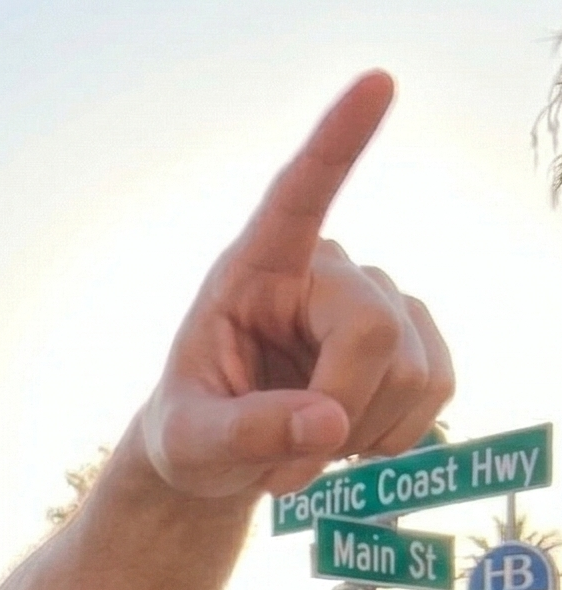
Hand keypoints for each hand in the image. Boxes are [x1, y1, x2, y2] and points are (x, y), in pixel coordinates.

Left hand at [139, 72, 453, 500]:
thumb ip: (240, 433)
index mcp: (252, 269)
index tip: (376, 83)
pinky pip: (436, 393)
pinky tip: (343, 438)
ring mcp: (378, 298)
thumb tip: (326, 425)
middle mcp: (323, 269)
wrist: (220, 455)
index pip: (298, 195)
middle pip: (373, 332)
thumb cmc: (188, 433)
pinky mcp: (415, 337)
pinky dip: (390, 439)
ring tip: (301, 448)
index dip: (338, 141)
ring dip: (357, 436)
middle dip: (336, 413)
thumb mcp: (188, 444)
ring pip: (412, 371)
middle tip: (278, 472)